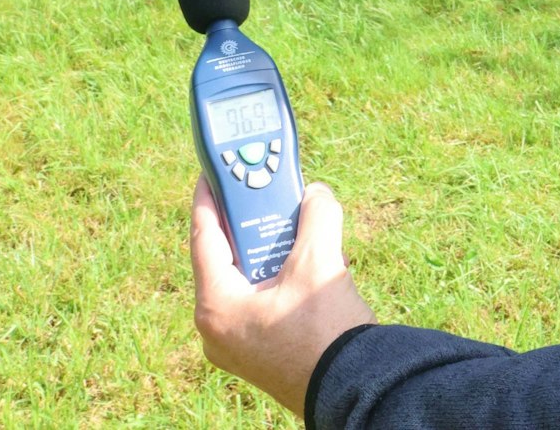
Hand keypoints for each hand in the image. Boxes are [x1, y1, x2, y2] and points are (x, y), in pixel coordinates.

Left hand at [192, 179, 375, 416]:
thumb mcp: (319, 263)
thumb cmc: (326, 333)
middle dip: (253, 223)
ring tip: (300, 225)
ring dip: (275, 249)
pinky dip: (283, 275)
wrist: (354, 388)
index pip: (204, 237)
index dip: (210, 198)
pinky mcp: (263, 351)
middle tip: (268, 193)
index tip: (212, 171)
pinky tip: (313, 261)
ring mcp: (240, 344)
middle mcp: (219, 328)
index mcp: (216, 306)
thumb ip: (316, 216)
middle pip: (229, 257)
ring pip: (250, 278)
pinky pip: (265, 299)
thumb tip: (316, 194)